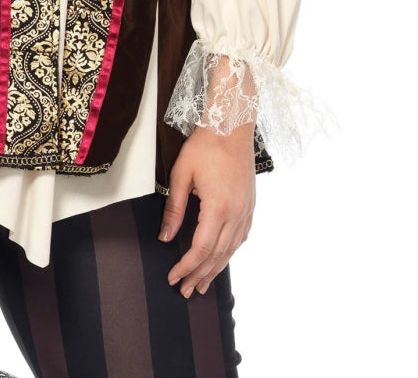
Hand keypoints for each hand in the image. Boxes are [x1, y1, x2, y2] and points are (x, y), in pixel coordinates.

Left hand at [157, 120, 255, 297]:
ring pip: (231, 249)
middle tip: (186, 291)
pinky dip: (231, 251)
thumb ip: (174, 208)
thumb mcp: (181, 174)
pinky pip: (242, 236)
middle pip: (217, 254)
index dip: (187, 266)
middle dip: (200, 275)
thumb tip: (166, 237)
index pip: (201, 248)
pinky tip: (223, 258)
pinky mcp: (251, 204)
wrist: (231, 126)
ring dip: (216, 268)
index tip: (174, 278)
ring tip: (203, 284)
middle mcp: (236, 213)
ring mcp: (246, 210)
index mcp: (218, 207)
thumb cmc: (205, 146)